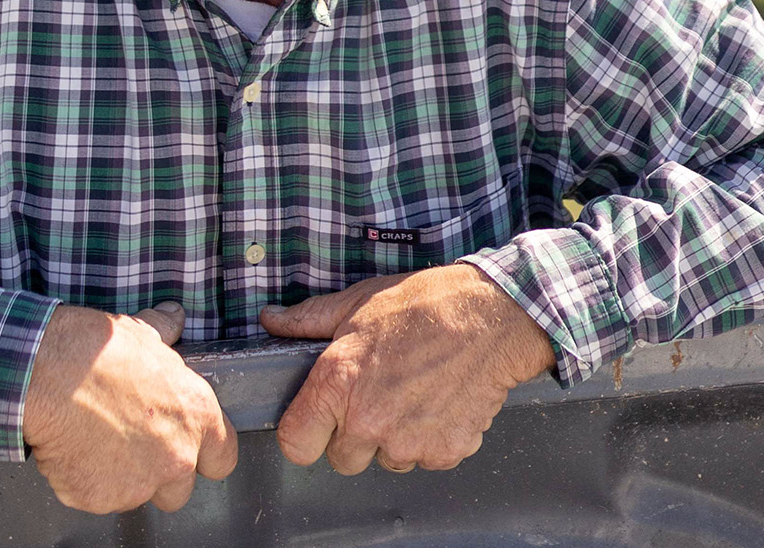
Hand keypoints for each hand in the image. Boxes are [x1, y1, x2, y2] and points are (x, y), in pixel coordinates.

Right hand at [22, 301, 238, 512]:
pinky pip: (96, 497)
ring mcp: (138, 484)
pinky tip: (73, 447)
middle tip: (132, 442)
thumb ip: (165, 331)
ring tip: (96, 438)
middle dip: (159, 473)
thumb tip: (173, 317)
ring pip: (136, 494)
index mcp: (196, 416)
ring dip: (121, 477)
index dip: (205, 454)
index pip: (223, 459)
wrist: (49, 374)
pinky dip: (85, 480)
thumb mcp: (142, 333)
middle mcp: (176, 457)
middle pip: (180, 489)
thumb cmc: (97, 353)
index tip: (191, 447)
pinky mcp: (100, 498)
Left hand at [260, 264, 554, 473]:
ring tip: (411, 391)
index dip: (303, 432)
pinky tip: (437, 400)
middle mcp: (368, 421)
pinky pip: (424, 458)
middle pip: (342, 460)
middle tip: (375, 394)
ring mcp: (408, 442)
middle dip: (353, 434)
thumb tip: (272, 319)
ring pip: (385, 460)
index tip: (315, 420)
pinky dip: (430, 437)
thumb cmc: (425, 304)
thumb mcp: (357, 302)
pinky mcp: (444, 453)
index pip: (295, 444)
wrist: (491, 317)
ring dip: (393, 437)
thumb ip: (308, 320)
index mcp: (338, 383)